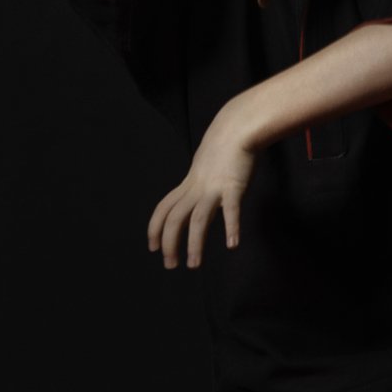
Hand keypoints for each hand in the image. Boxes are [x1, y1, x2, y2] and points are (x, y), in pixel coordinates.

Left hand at [149, 102, 257, 267]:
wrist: (238, 127)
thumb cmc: (225, 147)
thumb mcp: (205, 167)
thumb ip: (201, 184)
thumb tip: (199, 198)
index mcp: (189, 184)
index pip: (164, 208)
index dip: (155, 228)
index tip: (153, 247)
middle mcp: (196, 188)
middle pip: (175, 219)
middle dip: (169, 244)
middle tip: (170, 264)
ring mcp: (214, 188)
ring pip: (198, 220)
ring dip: (194, 244)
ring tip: (193, 264)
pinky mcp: (233, 187)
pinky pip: (230, 210)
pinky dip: (231, 227)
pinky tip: (232, 244)